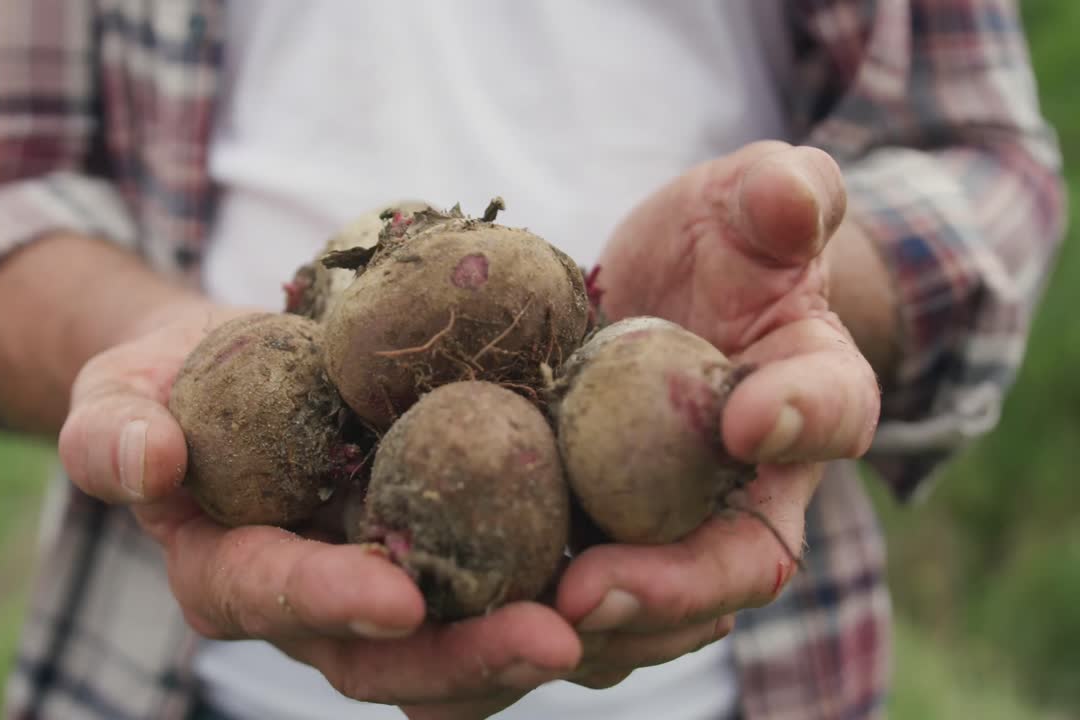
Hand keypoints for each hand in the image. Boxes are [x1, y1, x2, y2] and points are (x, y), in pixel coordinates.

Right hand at [56, 302, 581, 713]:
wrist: (244, 368)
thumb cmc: (174, 383)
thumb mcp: (119, 392)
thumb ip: (112, 431)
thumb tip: (147, 462)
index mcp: (233, 574)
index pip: (274, 597)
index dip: (330, 601)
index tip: (396, 595)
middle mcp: (322, 604)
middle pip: (392, 655)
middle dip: (469, 656)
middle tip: (553, 638)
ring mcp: (393, 583)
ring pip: (468, 643)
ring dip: (543, 642)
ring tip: (627, 617)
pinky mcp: (456, 551)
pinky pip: (516, 585)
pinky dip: (584, 591)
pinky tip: (662, 580)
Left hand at [549, 141, 880, 687]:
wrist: (682, 289)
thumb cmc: (730, 240)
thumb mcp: (756, 197)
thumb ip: (785, 193)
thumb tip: (789, 198)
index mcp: (814, 396)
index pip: (833, 412)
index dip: (802, 420)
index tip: (747, 418)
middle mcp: (755, 487)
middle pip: (732, 566)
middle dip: (667, 591)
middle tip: (589, 589)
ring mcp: (675, 527)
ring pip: (651, 612)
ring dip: (588, 633)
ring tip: (516, 628)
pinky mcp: (599, 537)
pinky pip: (571, 598)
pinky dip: (521, 624)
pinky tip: (456, 624)